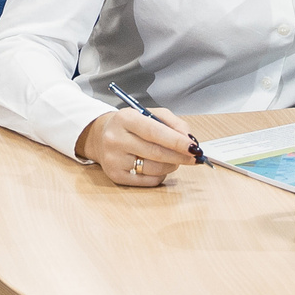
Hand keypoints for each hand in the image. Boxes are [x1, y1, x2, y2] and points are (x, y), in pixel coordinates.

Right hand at [75, 106, 198, 186]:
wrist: (100, 136)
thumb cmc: (130, 125)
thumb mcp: (149, 114)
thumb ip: (172, 123)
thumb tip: (189, 140)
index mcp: (125, 119)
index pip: (155, 132)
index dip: (177, 141)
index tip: (193, 147)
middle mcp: (116, 139)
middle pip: (156, 152)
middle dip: (180, 156)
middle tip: (194, 157)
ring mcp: (114, 159)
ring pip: (154, 168)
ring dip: (172, 165)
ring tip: (174, 159)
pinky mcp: (115, 176)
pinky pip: (148, 180)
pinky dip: (161, 175)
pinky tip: (160, 166)